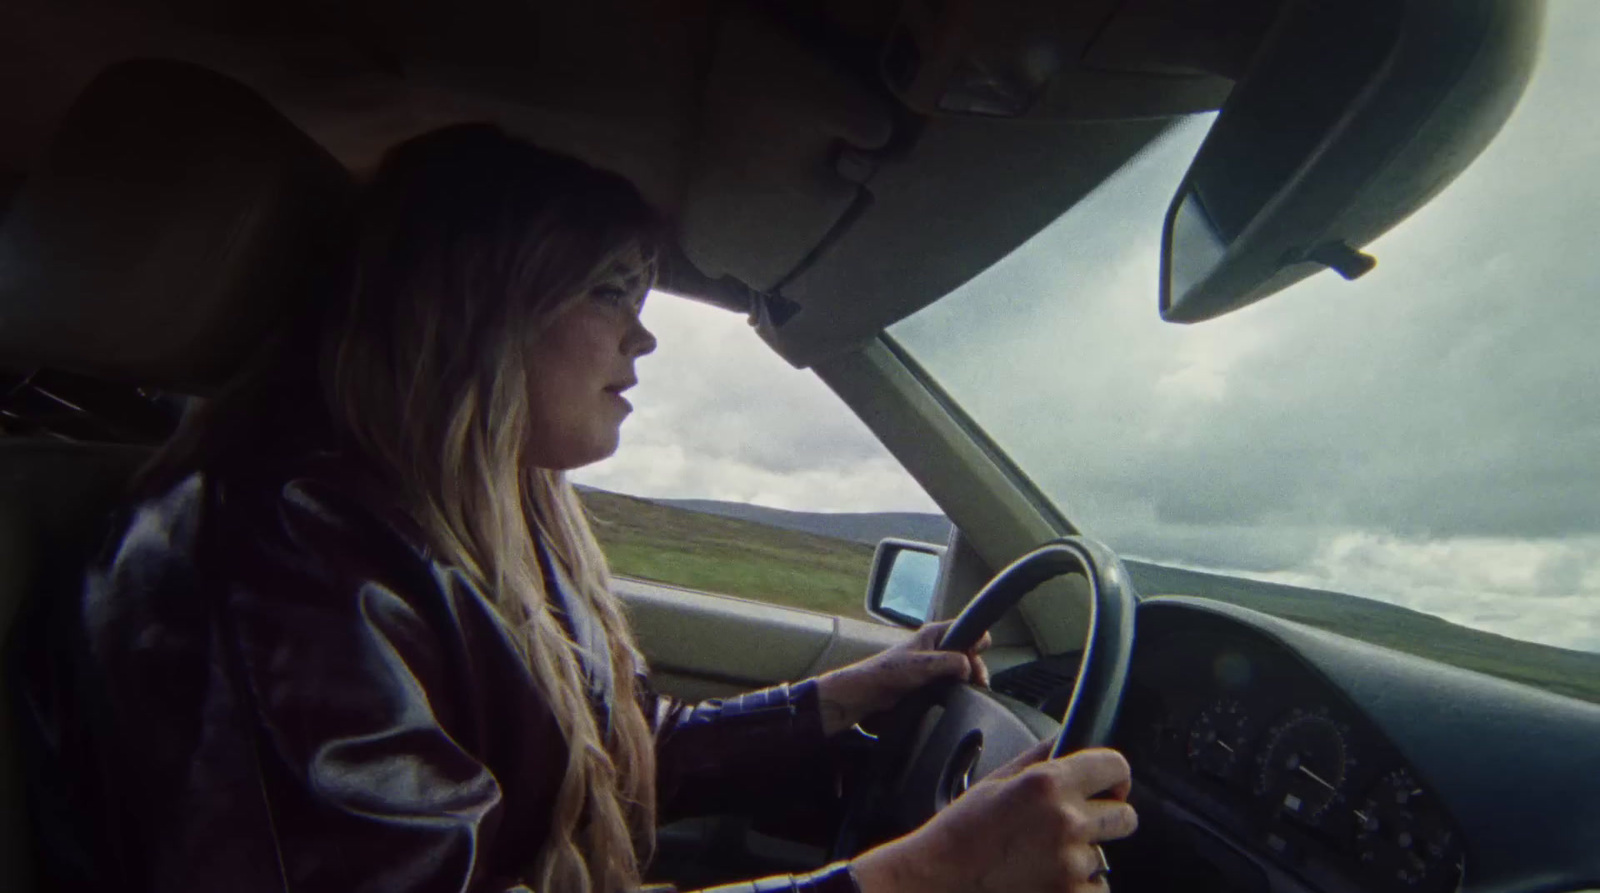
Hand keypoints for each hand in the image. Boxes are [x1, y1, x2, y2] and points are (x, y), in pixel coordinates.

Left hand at [814, 620, 990, 735]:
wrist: (869, 693)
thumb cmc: (890, 673)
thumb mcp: (924, 664)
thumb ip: (951, 661)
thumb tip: (969, 667)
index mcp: (935, 634)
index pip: (968, 628)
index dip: (976, 642)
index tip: (976, 660)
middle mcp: (937, 646)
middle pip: (969, 652)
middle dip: (975, 667)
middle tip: (977, 683)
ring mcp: (935, 664)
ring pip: (963, 669)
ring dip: (968, 681)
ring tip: (968, 692)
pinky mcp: (931, 681)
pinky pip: (952, 682)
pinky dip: (958, 689)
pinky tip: (958, 697)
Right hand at [851, 744, 1137, 892]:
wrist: (941, 880)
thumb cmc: (963, 831)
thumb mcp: (998, 779)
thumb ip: (1040, 755)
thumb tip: (1068, 739)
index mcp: (1049, 784)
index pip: (1116, 767)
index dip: (1113, 777)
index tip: (1107, 787)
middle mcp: (1066, 821)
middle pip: (1125, 816)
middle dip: (1106, 819)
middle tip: (1073, 827)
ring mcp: (1071, 864)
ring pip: (1105, 857)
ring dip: (1083, 858)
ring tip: (1044, 858)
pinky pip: (1097, 889)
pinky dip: (1077, 888)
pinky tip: (1045, 879)